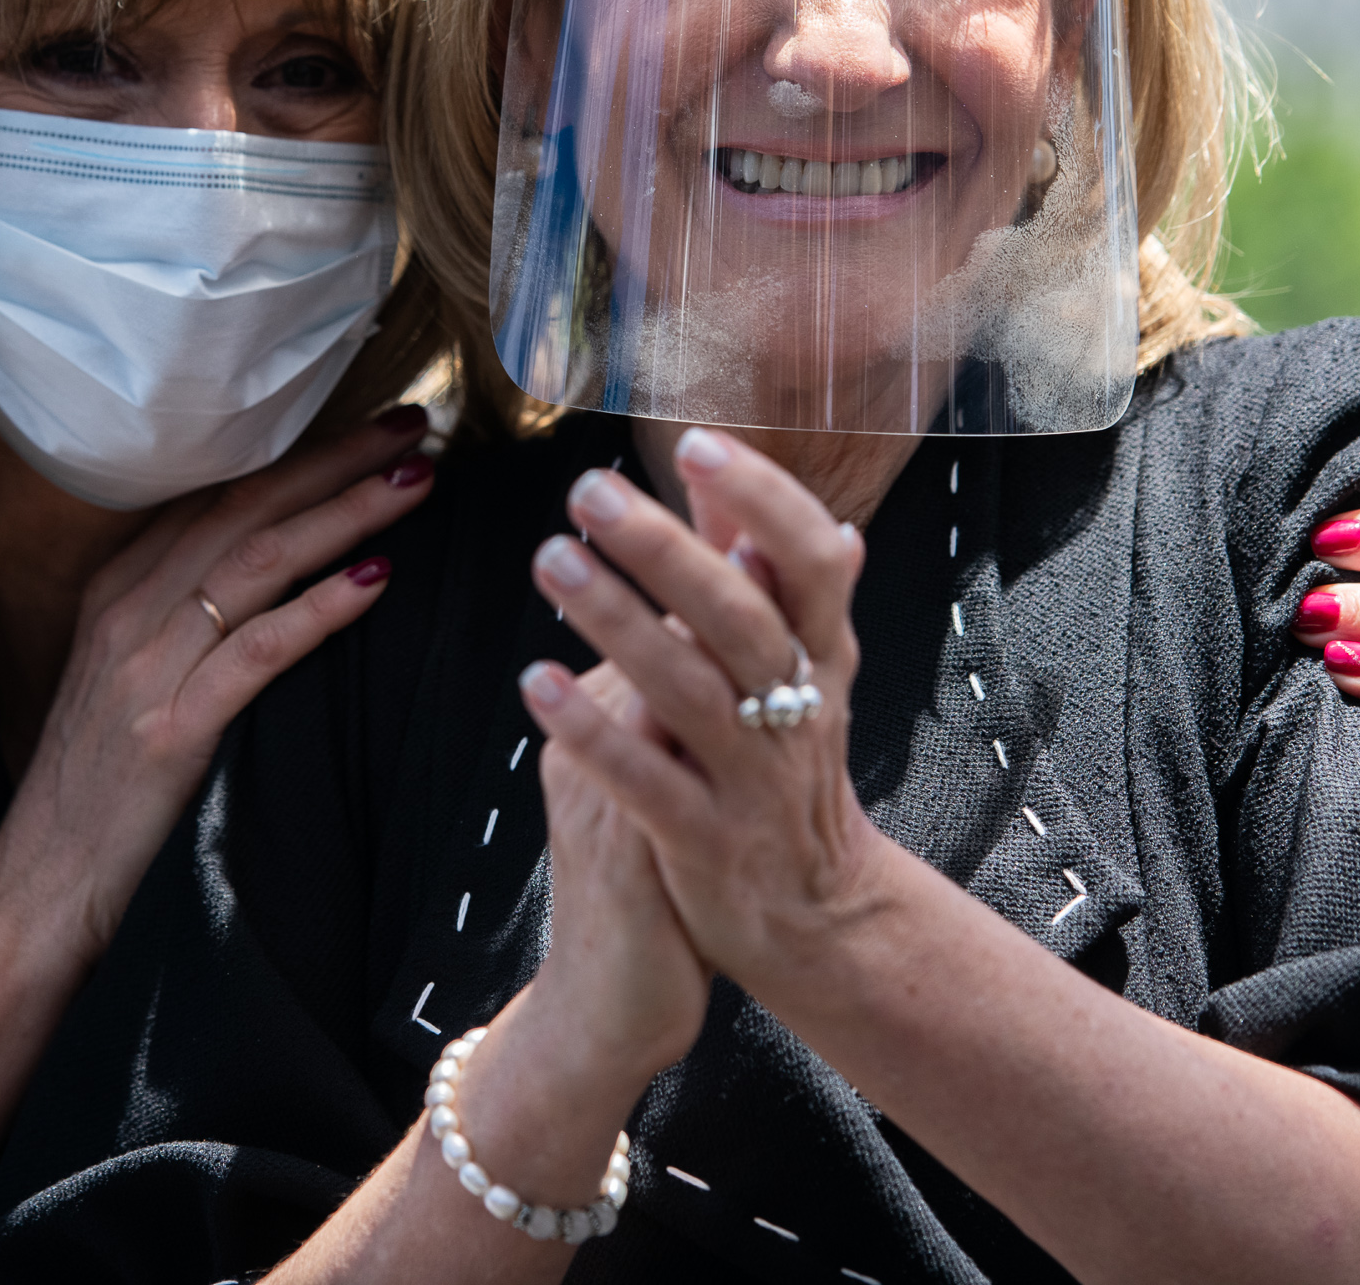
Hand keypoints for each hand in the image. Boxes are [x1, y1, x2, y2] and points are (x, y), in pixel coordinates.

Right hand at [2, 405, 437, 951]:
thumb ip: (181, 623)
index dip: (301, 453)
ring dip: (344, 512)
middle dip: (336, 459)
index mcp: (118, 591)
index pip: (219, 495)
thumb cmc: (98, 792)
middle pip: (246, 508)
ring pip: (257, 560)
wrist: (37, 889)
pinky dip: (318, 609)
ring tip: (413, 480)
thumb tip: (273, 575)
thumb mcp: (126, 682)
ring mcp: (146, 668)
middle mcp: (129, 612)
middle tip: (414, 423)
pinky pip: (257, 651)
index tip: (374, 425)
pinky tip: (374, 580)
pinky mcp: (170, 730)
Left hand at [514, 430, 887, 996]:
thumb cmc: (788, 767)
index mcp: (823, 655)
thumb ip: (772, 587)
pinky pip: (647, 782)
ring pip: (688, 693)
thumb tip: (768, 495)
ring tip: (549, 560)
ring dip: (616, 622)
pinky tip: (536, 681)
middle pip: (739, 617)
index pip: (811, 561)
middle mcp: (798, 710)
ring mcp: (754, 781)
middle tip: (588, 490)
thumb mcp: (799, 675)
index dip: (764, 499)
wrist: (812, 914)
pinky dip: (593, 731)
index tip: (698, 444)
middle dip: (665, 549)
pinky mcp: (707, 842)